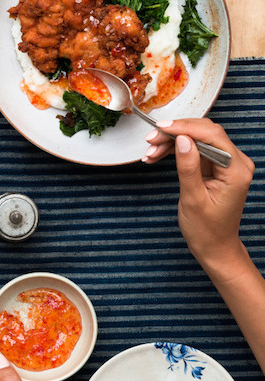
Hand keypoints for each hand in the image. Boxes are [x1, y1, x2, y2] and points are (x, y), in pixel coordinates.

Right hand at [143, 119, 254, 276]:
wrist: (214, 247)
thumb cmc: (207, 230)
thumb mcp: (193, 199)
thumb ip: (188, 167)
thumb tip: (182, 140)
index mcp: (236, 170)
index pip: (212, 136)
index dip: (185, 128)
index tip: (161, 128)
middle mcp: (235, 163)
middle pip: (204, 133)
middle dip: (175, 133)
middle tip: (150, 141)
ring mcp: (226, 164)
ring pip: (197, 140)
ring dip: (171, 143)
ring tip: (150, 153)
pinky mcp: (216, 167)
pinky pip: (195, 150)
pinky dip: (175, 151)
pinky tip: (157, 156)